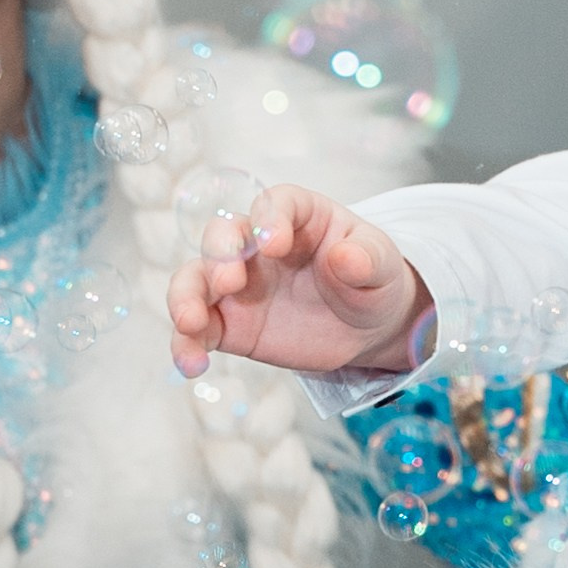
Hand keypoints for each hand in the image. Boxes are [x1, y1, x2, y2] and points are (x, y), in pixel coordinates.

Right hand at [165, 184, 430, 378]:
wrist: (364, 327)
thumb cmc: (370, 280)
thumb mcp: (383, 266)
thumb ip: (368, 258)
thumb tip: (346, 258)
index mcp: (298, 217)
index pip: (275, 203)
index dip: (269, 218)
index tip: (275, 244)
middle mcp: (257, 245)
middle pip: (223, 235)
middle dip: (219, 254)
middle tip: (230, 281)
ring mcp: (238, 284)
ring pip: (196, 280)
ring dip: (185, 298)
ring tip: (191, 324)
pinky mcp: (229, 324)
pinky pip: (197, 330)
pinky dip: (186, 344)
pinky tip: (192, 364)